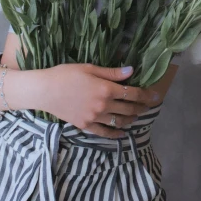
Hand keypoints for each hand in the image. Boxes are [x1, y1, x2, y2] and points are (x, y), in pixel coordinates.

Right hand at [40, 63, 160, 138]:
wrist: (44, 90)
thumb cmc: (65, 74)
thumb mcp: (89, 68)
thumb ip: (112, 73)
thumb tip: (131, 71)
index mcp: (106, 89)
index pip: (132, 93)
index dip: (146, 95)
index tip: (156, 96)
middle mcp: (103, 105)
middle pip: (129, 108)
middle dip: (142, 107)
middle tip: (149, 105)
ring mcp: (95, 118)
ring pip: (120, 121)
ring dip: (131, 119)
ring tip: (136, 115)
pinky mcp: (86, 126)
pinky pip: (105, 132)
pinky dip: (115, 133)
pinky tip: (121, 132)